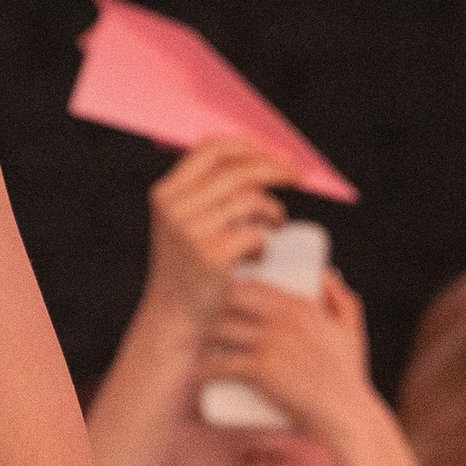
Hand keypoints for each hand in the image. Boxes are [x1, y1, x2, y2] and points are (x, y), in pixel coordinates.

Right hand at [143, 141, 291, 328]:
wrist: (175, 318)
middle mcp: (175, 208)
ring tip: (276, 225)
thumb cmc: (189, 269)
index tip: (276, 155)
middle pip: (238, 171)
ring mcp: (191, 232)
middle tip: (298, 176)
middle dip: (276, 169)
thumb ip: (208, 192)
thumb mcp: (185, 222)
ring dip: (273, 211)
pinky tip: (258, 257)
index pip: (212, 149)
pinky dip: (265, 244)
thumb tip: (261, 159)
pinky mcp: (212, 257)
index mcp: (166, 193)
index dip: (249, 146)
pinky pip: (256, 235)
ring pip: (251, 201)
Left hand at [199, 269, 373, 436]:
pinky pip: (219, 364)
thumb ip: (342, 300)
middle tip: (199, 324)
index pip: (253, 286)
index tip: (218, 303)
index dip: (230, 290)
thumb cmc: (348, 377)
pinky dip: (202, 369)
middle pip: (229, 301)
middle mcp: (282, 319)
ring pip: (219, 330)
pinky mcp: (260, 370)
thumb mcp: (350, 332)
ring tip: (192, 347)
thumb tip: (327, 274)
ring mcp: (269, 343)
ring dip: (200, 337)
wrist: (346, 413)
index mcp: (300, 306)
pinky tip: (193, 372)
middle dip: (210, 309)